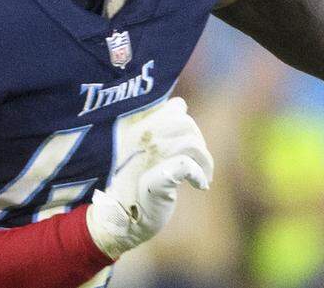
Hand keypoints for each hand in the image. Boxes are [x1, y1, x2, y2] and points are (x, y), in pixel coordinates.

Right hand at [85, 97, 212, 258]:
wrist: (118, 218)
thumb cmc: (133, 180)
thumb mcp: (139, 145)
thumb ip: (156, 126)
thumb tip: (181, 105)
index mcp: (135, 124)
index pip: (175, 106)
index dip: (187, 124)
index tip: (187, 145)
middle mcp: (139, 136)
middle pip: (186, 123)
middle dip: (200, 143)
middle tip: (200, 163)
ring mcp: (147, 157)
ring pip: (191, 143)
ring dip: (205, 161)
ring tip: (203, 177)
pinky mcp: (156, 180)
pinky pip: (187, 166)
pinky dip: (199, 175)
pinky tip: (200, 186)